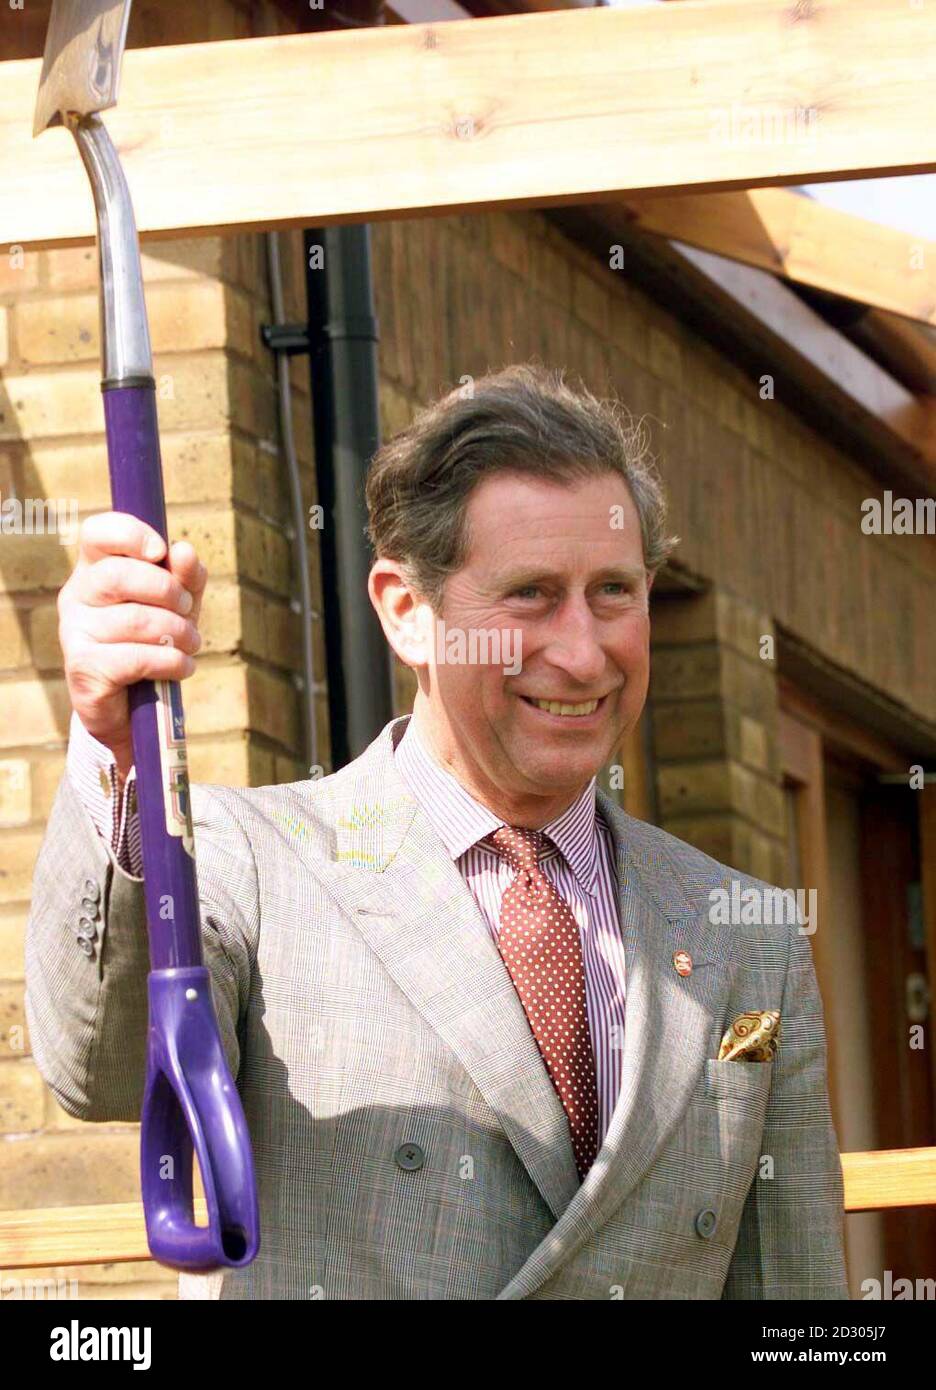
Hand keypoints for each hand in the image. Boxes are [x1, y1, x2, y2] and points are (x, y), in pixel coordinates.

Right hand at [58, 512, 206, 776]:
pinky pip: (136, 657)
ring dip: (178, 632)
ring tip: (190, 644)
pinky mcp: (83, 667)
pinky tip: (182, 667)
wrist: (133, 707)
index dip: (130, 534)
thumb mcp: (178, 605)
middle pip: (118, 575)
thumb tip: (184, 551)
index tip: (161, 550)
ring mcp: (74, 631)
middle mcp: (76, 595)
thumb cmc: (154, 642)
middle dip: (167, 590)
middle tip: (186, 608)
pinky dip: (171, 662)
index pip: (97, 533)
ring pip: (135, 619)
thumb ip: (186, 577)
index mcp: (95, 568)